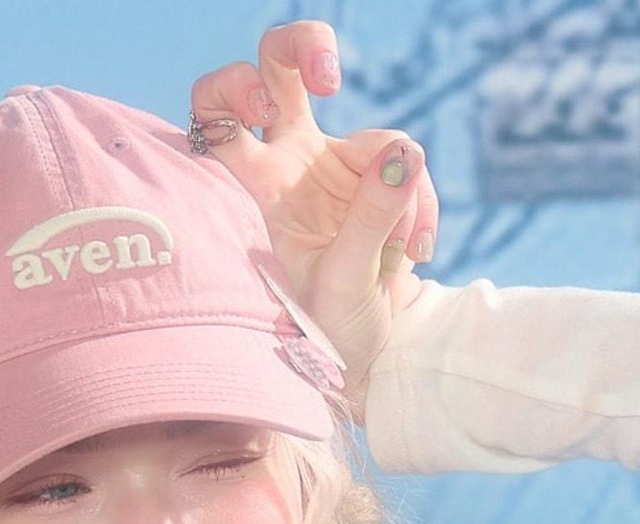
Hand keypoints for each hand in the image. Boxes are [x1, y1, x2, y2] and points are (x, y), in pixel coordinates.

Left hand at [188, 23, 440, 421]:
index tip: (263, 109)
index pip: (217, 114)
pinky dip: (422, 208)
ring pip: (375, 135)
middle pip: (279, 67)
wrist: (370, 359)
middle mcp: (287, 164)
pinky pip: (409, 165)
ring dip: (400, 193)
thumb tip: (406, 156)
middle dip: (306, 48)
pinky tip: (416, 253)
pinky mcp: (380, 178)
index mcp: (255, 189)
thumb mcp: (345, 283)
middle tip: (329, 80)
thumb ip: (372, 219)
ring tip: (401, 252)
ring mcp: (335, 166)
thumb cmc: (333, 332)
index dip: (233, 90)